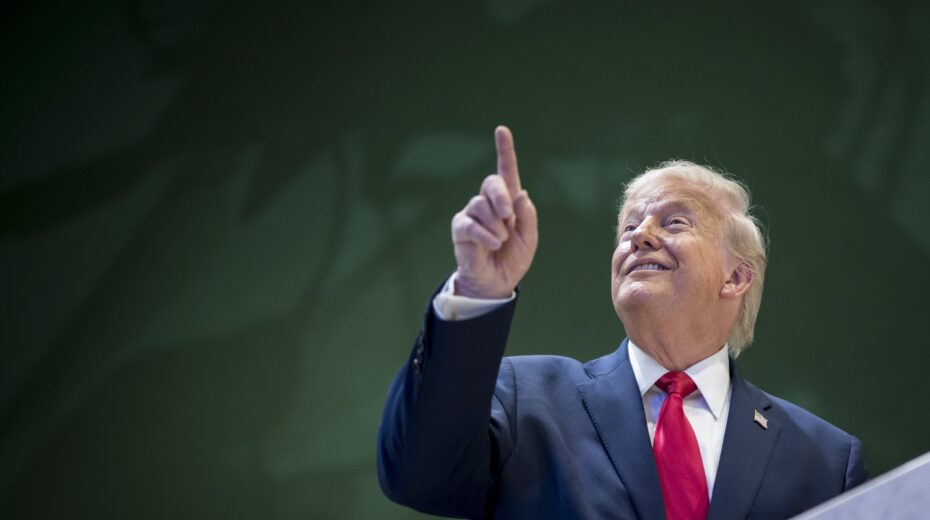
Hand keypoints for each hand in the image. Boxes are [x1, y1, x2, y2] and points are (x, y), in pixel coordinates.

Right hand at [451, 126, 538, 298]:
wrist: (496, 282)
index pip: (506, 171)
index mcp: (508, 202)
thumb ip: (527, 217)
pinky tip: (493, 243)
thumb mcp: (528, 239)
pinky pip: (471, 224)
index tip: (502, 130)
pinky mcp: (461, 228)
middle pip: (491, 182)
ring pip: (481, 205)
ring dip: (496, 224)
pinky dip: (485, 234)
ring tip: (501, 240)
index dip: (504, 150)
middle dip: (501, 196)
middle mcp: (489, 203)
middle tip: (509, 216)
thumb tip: (521, 194)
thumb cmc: (513, 259)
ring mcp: (473, 214)